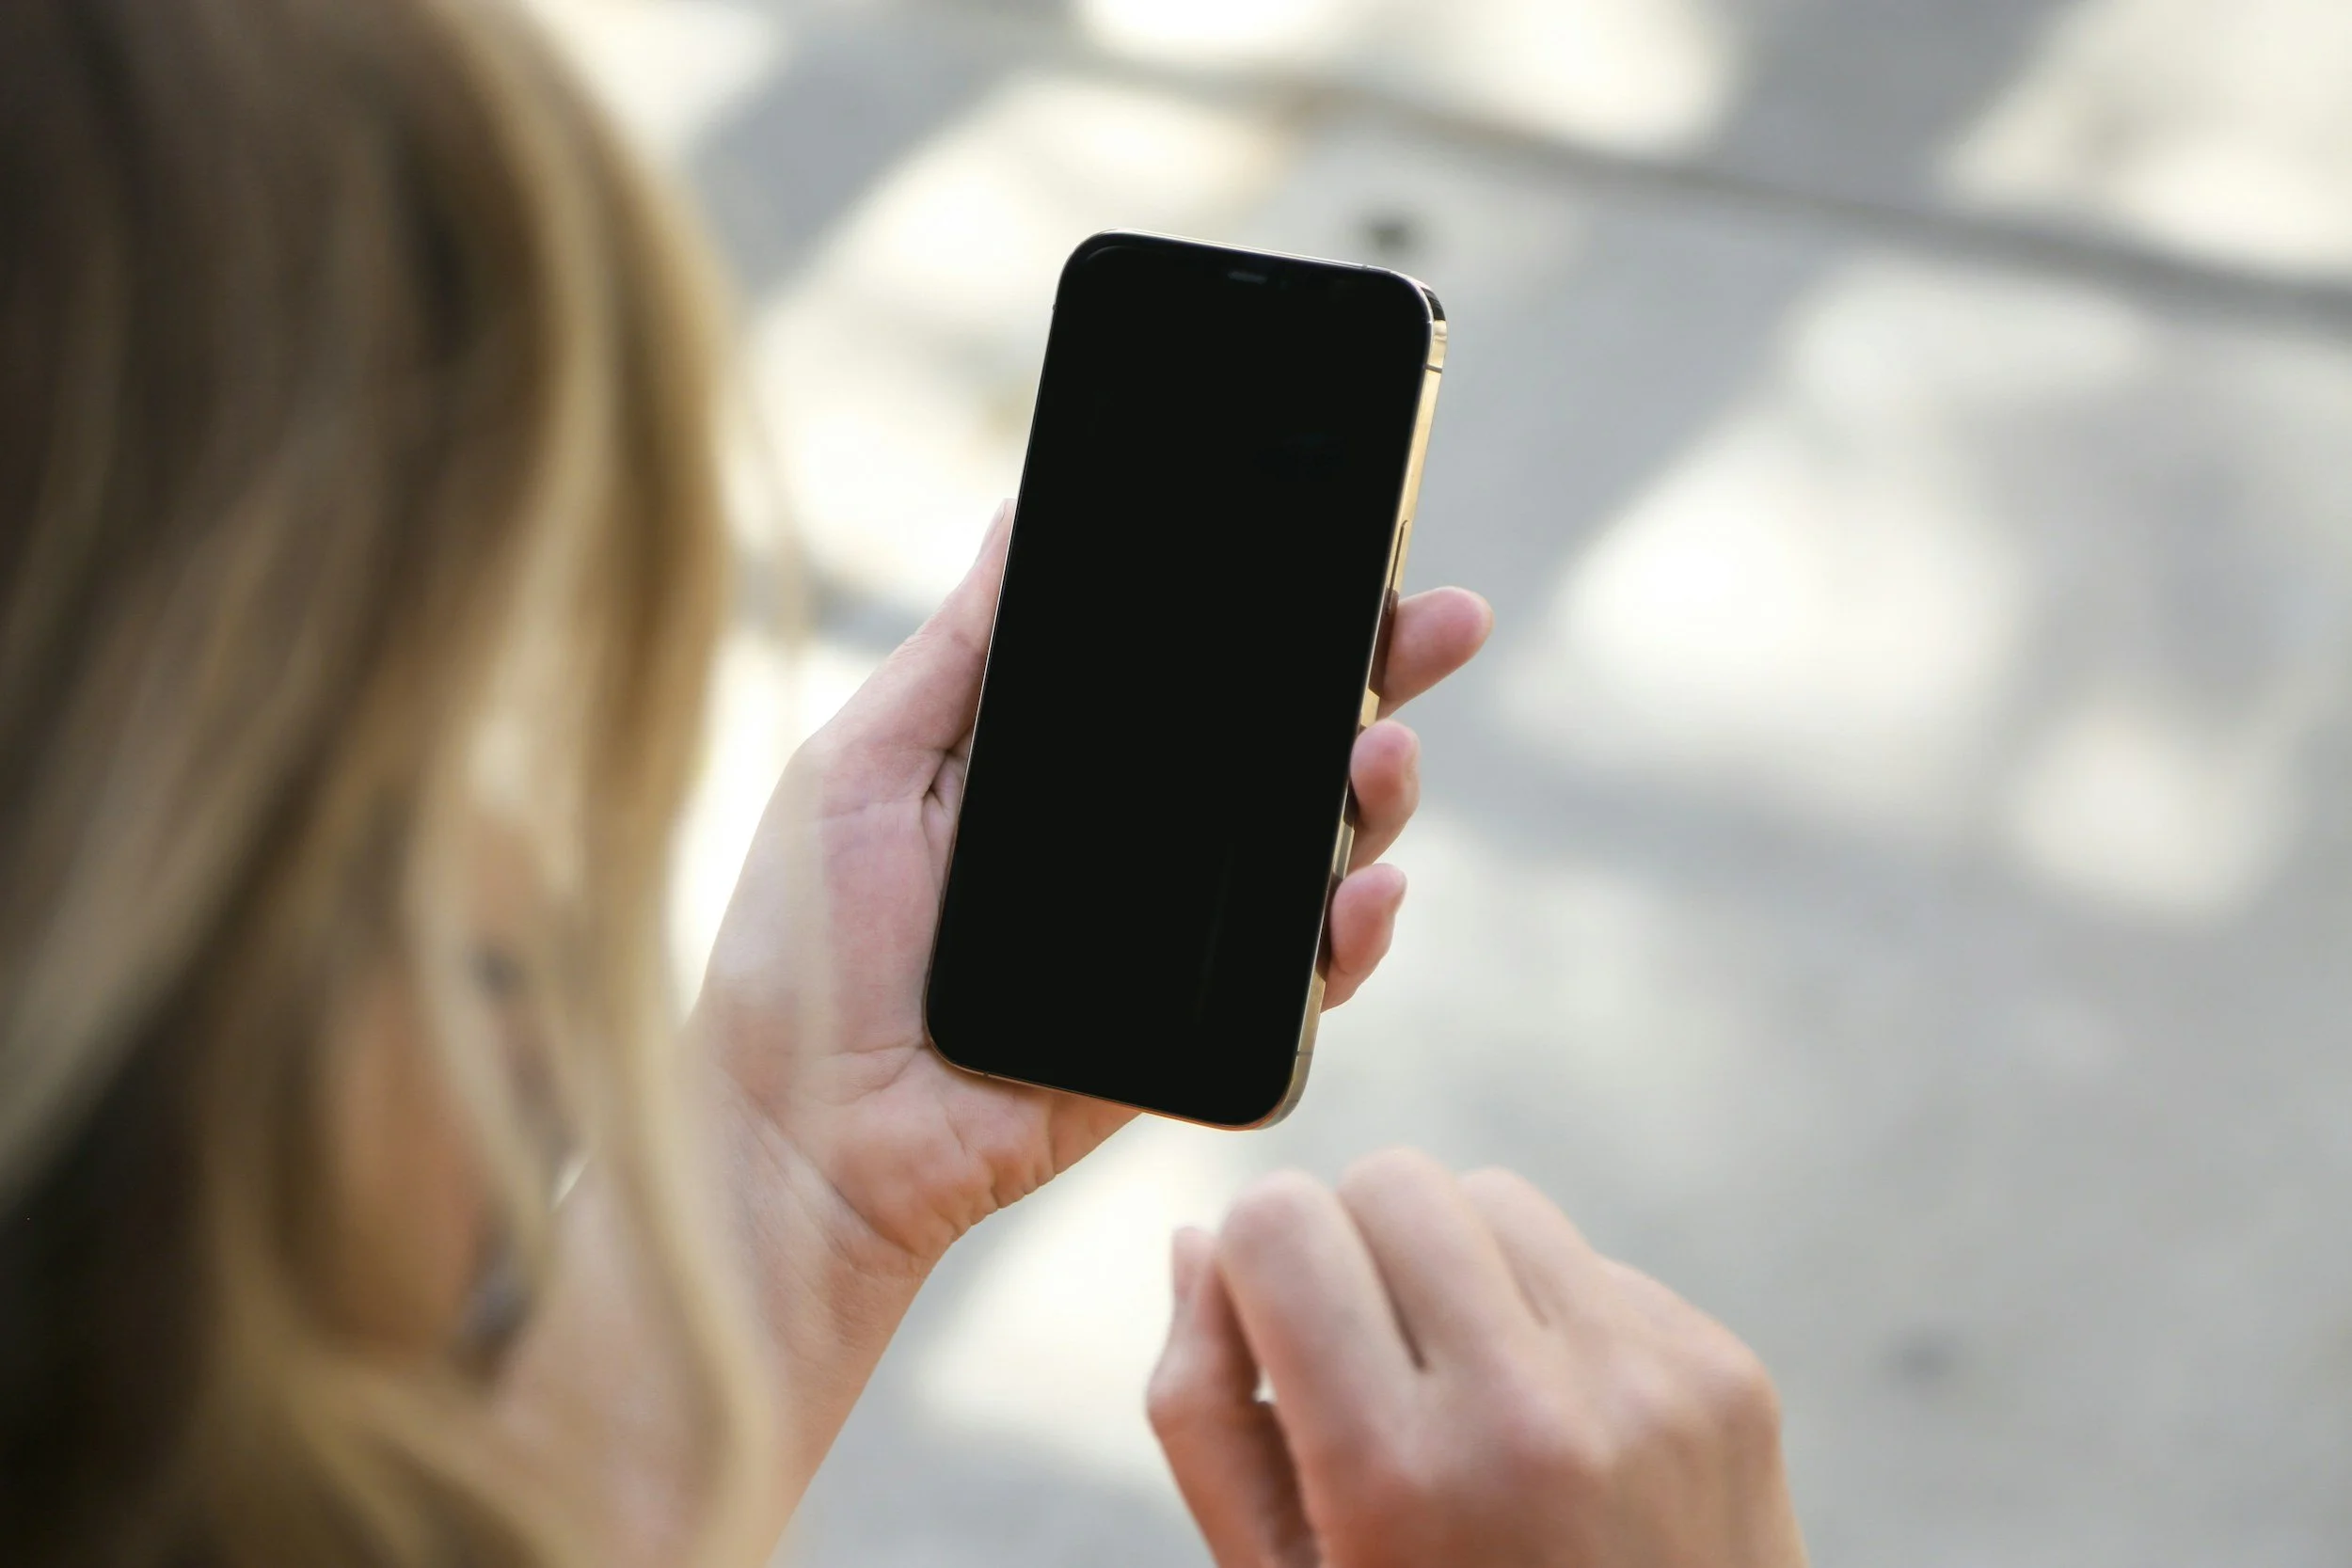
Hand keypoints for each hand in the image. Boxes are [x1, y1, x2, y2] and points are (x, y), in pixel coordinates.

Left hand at [704, 505, 1492, 1275]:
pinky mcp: (1198, 1028)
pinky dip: (1354, 934)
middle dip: (1379, 678)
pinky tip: (1367, 889)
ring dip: (1378, 794)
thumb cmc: (804, 947)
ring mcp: (1177, 936)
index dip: (1278, 616)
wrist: (803, 1134)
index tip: (1352, 555)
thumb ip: (960, 653)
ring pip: (1317, 849)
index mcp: (1067, 764)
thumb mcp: (864, 762)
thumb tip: (1020, 514)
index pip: (1198, 673)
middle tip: (1442, 624)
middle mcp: (1137, 840)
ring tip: (1384, 753)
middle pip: (1285, 745)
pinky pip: (1304, 977)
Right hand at [1148, 1150, 1806, 1567]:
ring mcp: (1648, 1389)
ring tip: (1466, 1400)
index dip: (1258, 1269)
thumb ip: (1205, 1415)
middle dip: (1356, 1251)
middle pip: (1389, 1179)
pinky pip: (1592, 1263)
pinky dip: (1553, 1322)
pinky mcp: (1726, 1378)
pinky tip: (1558, 1435)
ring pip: (1494, 1198)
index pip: (1279, 1220)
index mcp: (1397, 1477)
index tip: (1280, 1342)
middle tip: (1372, 1371)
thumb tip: (1198, 1239)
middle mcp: (1531, 1415)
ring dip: (1458, 1272)